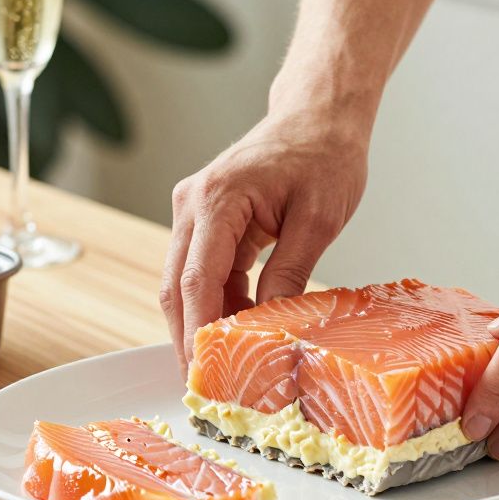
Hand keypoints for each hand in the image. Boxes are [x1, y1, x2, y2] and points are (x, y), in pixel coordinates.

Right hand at [161, 111, 366, 368]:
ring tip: (226, 363)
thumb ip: (289, 272)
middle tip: (207, 383)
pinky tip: (240, 327)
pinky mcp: (205, 219)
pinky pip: (202, 270)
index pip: (196, 280)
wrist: (318, 116)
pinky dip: (217, 301)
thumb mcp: (318, 219)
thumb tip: (270, 325)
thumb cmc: (323, 154)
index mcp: (217, 199)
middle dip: (189, 337)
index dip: (198, 331)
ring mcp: (193, 211)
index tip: (206, 371)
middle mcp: (192, 204)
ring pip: (183, 281)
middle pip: (175, 286)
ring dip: (202, 321)